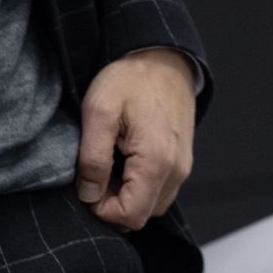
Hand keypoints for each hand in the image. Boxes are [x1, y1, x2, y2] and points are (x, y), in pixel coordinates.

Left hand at [74, 47, 195, 230]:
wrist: (163, 57)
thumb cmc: (131, 79)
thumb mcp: (99, 110)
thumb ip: (92, 157)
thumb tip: (90, 194)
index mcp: (156, 161)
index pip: (129, 216)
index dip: (102, 208)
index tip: (88, 182)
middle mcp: (177, 170)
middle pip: (141, 216)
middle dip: (114, 203)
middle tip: (97, 171)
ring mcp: (183, 166)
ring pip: (152, 205)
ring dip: (127, 195)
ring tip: (112, 161)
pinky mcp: (182, 160)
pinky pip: (160, 189)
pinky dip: (140, 185)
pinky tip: (126, 158)